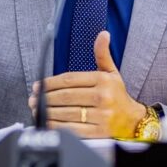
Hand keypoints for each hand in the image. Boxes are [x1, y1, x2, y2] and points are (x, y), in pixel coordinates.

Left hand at [29, 31, 145, 137]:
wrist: (133, 120)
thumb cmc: (117, 95)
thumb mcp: (112, 72)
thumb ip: (103, 54)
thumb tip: (103, 34)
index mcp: (103, 80)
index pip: (70, 79)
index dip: (50, 82)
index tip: (38, 84)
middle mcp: (103, 97)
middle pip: (66, 96)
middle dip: (45, 97)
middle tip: (33, 98)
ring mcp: (101, 116)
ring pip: (67, 113)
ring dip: (47, 112)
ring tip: (36, 109)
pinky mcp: (98, 133)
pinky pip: (72, 129)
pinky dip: (57, 126)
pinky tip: (48, 122)